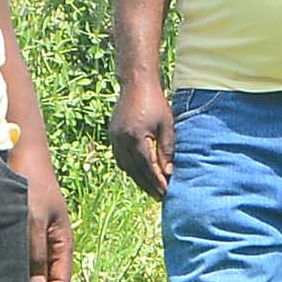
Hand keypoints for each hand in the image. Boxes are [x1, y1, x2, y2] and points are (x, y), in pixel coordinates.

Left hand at [19, 142, 76, 281]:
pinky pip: (18, 255)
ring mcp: (36, 237)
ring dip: (18, 280)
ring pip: (30, 269)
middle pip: (45, 280)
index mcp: (62, 243)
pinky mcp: (22, 230)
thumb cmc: (30, 184)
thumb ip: (35, 255)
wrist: (20, 153)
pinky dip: (9, 265)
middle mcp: (51, 244)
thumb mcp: (32, 220)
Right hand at [107, 79, 175, 201]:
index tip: (166, 192)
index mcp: (136, 138)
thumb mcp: (166, 125)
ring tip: (150, 188)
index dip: (157, 182)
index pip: (147, 167)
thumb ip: (166, 149)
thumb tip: (168, 172)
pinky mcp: (113, 135)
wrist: (135, 84)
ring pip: (125, 166)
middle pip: (135, 171)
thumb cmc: (155, 102)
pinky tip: (138, 173)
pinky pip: (120, 158)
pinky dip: (129, 168)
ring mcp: (115, 138)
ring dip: (138, 179)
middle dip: (148, 185)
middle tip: (159, 197)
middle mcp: (122, 141)